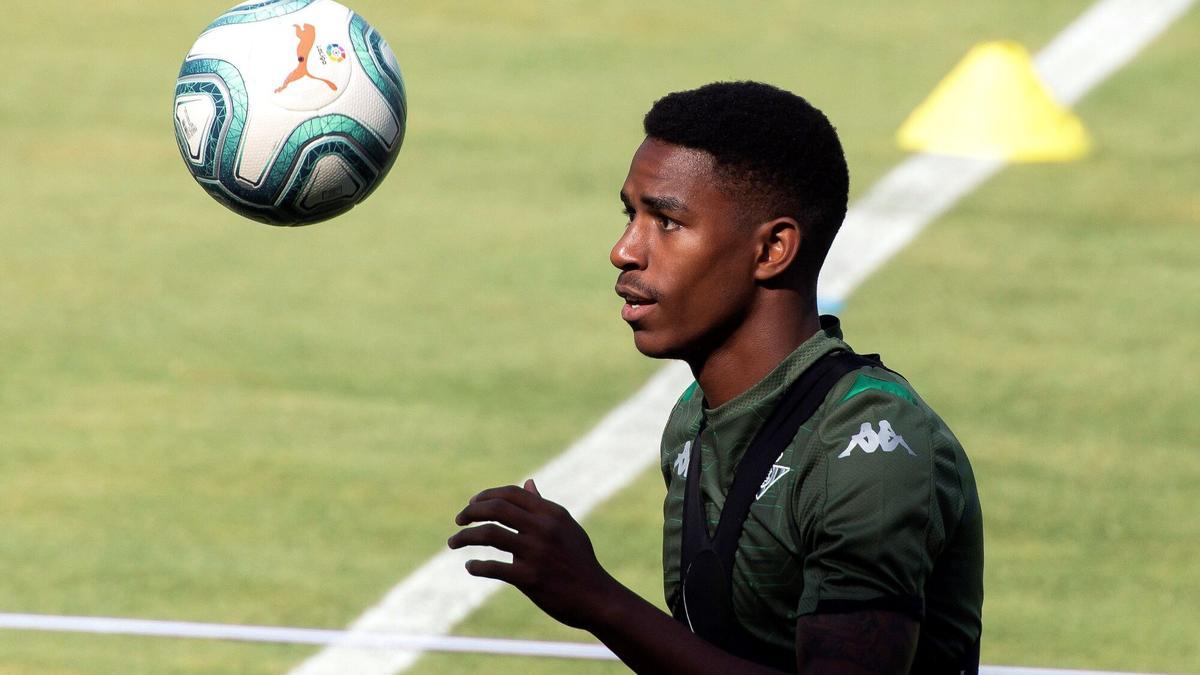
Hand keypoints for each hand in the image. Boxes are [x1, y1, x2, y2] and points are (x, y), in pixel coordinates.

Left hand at [447, 480, 616, 629]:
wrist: (596, 597)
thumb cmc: (580, 561)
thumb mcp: (566, 527)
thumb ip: (543, 506)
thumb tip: (527, 483)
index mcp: (551, 513)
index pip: (511, 493)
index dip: (486, 495)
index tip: (471, 504)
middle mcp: (542, 528)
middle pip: (496, 508)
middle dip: (470, 512)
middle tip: (458, 520)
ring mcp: (535, 552)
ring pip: (489, 534)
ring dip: (465, 537)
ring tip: (453, 542)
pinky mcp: (529, 578)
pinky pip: (493, 567)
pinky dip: (476, 566)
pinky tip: (471, 566)